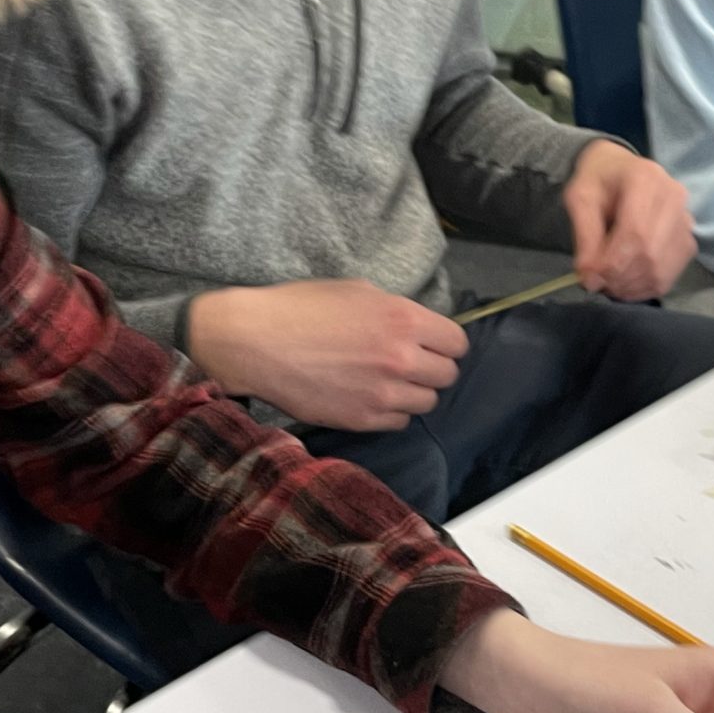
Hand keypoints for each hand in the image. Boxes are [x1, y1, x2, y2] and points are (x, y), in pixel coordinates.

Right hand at [189, 280, 468, 432]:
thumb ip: (395, 311)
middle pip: (447, 375)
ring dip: (413, 392)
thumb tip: (416, 328)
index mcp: (404, 319)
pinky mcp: (362, 419)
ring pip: (427, 402)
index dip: (445, 343)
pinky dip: (391, 411)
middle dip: (431, 368)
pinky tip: (370, 396)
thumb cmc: (301, 307)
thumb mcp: (357, 291)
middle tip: (409, 363)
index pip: (457, 343)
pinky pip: (399, 422)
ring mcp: (383, 393)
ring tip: (388, 382)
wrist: (256, 342)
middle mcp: (401, 358)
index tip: (431, 345)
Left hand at [561, 143, 695, 300]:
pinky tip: (625, 284)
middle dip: (619, 277)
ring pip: (660, 269)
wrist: (620, 170)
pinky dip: (643, 287)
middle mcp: (674, 197)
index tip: (589, 278)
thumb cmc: (599, 181)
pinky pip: (669, 275)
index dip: (612, 262)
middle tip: (596, 283)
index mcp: (646, 179)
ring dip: (631, 286)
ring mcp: (685, 220)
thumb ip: (584, 235)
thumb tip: (589, 277)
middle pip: (650, 253)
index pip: (635, 232)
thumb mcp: (580, 197)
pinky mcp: (687, 241)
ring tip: (608, 284)